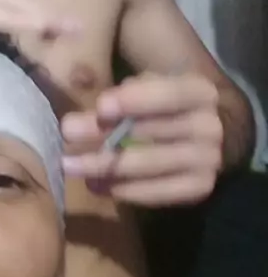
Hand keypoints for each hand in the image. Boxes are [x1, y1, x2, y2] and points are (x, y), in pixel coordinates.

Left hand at [61, 73, 222, 205]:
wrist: (208, 133)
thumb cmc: (167, 102)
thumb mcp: (155, 83)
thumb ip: (131, 91)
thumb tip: (99, 110)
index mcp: (201, 92)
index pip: (170, 94)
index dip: (136, 100)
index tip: (101, 107)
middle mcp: (210, 127)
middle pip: (153, 132)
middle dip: (106, 134)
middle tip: (66, 134)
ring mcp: (209, 161)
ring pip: (151, 165)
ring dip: (106, 166)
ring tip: (70, 165)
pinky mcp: (200, 189)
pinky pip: (158, 193)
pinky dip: (124, 190)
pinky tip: (95, 185)